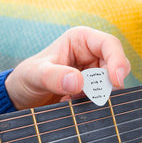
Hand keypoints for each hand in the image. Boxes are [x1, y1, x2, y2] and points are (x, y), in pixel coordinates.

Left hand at [5, 26, 130, 109]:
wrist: (23, 97)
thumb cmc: (27, 78)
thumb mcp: (34, 74)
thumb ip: (53, 76)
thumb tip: (78, 82)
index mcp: (80, 39)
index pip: (109, 44)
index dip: (117, 61)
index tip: (116, 81)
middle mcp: (91, 54)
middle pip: (115, 66)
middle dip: (104, 83)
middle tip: (84, 95)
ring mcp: (92, 72)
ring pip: (110, 84)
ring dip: (94, 95)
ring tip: (70, 98)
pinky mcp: (91, 88)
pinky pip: (101, 97)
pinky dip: (89, 102)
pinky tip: (70, 102)